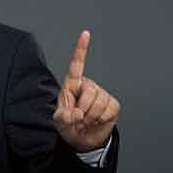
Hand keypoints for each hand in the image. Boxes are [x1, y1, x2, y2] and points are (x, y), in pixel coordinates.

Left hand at [53, 30, 119, 152]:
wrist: (83, 139)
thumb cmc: (68, 125)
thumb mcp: (60, 122)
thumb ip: (64, 117)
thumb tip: (78, 113)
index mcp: (73, 85)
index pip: (77, 65)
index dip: (81, 49)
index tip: (86, 33)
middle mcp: (88, 86)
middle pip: (90, 93)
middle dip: (82, 110)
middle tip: (79, 118)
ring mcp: (102, 94)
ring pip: (99, 104)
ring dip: (91, 117)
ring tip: (87, 120)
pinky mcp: (112, 104)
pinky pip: (108, 111)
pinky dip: (101, 120)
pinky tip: (97, 121)